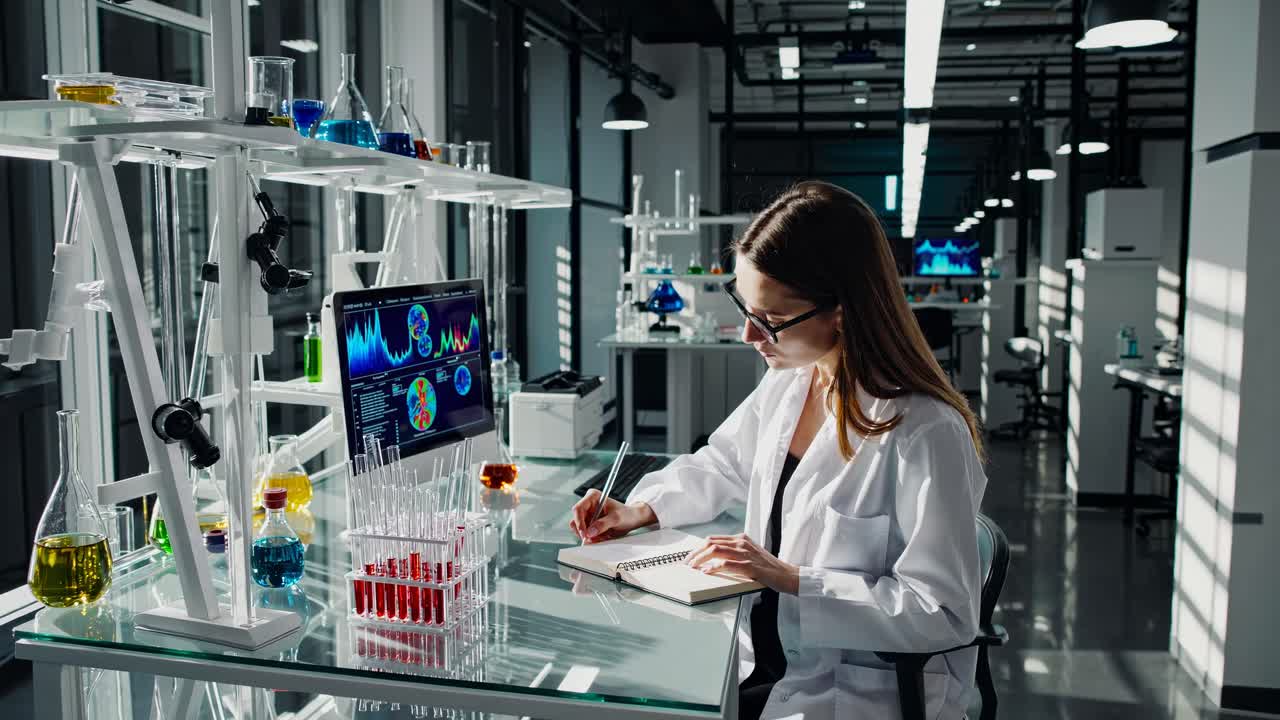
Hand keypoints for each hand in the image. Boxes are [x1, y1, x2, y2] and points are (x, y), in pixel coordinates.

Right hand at [569, 490, 656, 542]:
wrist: (633, 519)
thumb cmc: (627, 514)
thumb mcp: (616, 518)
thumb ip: (603, 524)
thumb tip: (590, 532)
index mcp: (593, 497)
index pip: (578, 509)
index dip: (579, 522)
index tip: (585, 534)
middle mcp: (588, 505)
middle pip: (576, 520)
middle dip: (585, 532)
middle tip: (595, 539)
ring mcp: (588, 515)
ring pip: (580, 529)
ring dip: (590, 536)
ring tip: (604, 536)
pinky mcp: (590, 524)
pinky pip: (586, 534)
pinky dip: (593, 538)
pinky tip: (604, 536)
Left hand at [685, 533, 799, 594]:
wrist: (787, 574)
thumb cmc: (767, 567)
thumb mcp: (749, 554)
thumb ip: (734, 552)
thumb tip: (711, 559)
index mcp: (741, 538)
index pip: (713, 539)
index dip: (698, 548)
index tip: (689, 557)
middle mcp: (742, 543)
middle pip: (710, 543)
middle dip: (695, 553)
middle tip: (687, 563)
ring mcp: (746, 553)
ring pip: (716, 551)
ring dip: (700, 559)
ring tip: (693, 567)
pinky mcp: (750, 566)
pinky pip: (727, 564)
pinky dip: (713, 567)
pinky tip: (706, 572)